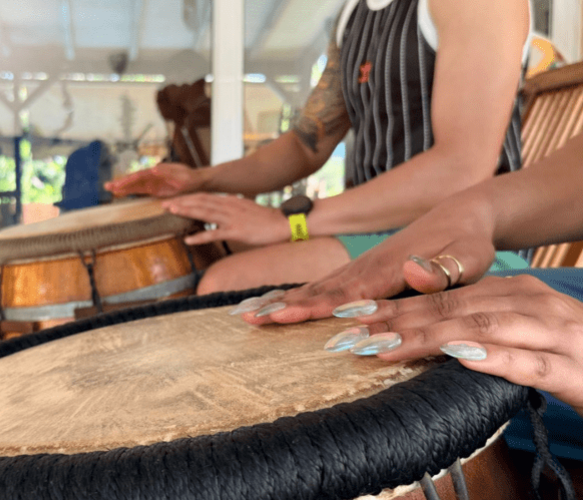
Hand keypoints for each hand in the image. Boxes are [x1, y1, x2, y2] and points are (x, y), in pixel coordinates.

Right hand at [104, 163, 202, 197]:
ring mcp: (153, 183)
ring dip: (123, 187)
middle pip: (134, 180)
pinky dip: (130, 192)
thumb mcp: (181, 173)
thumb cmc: (189, 176)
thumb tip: (153, 169)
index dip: (129, 180)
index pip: (140, 176)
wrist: (197, 181)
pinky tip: (121, 193)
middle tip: (107, 186)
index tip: (119, 184)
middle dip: (121, 183)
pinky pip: (140, 191)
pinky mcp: (155, 189)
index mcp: (157, 171)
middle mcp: (153, 176)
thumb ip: (168, 171)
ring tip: (110, 189)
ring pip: (135, 185)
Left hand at [162, 193, 289, 245]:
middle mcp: (229, 206)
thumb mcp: (245, 208)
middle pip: (200, 201)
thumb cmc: (265, 219)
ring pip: (204, 212)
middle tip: (163, 204)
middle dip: (181, 201)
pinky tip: (189, 240)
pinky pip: (215, 234)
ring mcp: (232, 218)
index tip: (173, 198)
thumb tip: (219, 208)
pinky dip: (200, 236)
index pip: (204, 196)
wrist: (282, 223)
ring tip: (171, 211)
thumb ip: (231, 208)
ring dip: (187, 211)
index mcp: (230, 200)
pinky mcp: (236, 231)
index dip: (187, 197)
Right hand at [240, 196, 497, 324]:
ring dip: (282, 301)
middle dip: (285, 305)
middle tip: (251, 319)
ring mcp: (361, 268)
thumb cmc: (470, 241)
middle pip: (320, 289)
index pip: (347, 292)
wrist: (463, 214)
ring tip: (249, 313)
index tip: (286, 315)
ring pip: (315, 286)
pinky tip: (277, 306)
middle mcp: (368, 267)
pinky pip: (323, 286)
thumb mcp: (470, 255)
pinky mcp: (361, 272)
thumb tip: (413, 274)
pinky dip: (297, 296)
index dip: (316, 306)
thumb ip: (443, 268)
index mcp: (390, 269)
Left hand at [352, 275, 582, 416]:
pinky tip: (461, 358)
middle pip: (455, 308)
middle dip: (399, 321)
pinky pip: (529, 363)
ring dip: (431, 337)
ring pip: (483, 328)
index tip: (351, 317)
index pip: (444, 296)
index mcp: (515, 292)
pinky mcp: (573, 368)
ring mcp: (555, 333)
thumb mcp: (518, 330)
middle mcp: (532, 303)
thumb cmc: (565, 352)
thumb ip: (476, 322)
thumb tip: (419, 330)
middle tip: (352, 334)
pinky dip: (493, 359)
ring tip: (388, 346)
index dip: (395, 306)